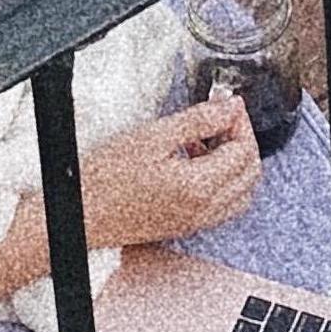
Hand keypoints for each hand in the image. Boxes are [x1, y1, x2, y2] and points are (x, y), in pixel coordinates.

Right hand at [77, 98, 260, 251]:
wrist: (80, 214)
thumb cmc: (105, 178)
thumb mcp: (153, 135)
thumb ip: (198, 120)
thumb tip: (229, 107)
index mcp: (200, 186)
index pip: (244, 151)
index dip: (241, 122)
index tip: (228, 105)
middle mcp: (204, 210)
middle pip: (250, 174)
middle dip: (243, 140)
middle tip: (222, 118)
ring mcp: (196, 222)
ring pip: (241, 193)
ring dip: (236, 164)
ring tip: (209, 140)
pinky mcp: (185, 227)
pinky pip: (223, 206)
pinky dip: (223, 183)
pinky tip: (196, 164)